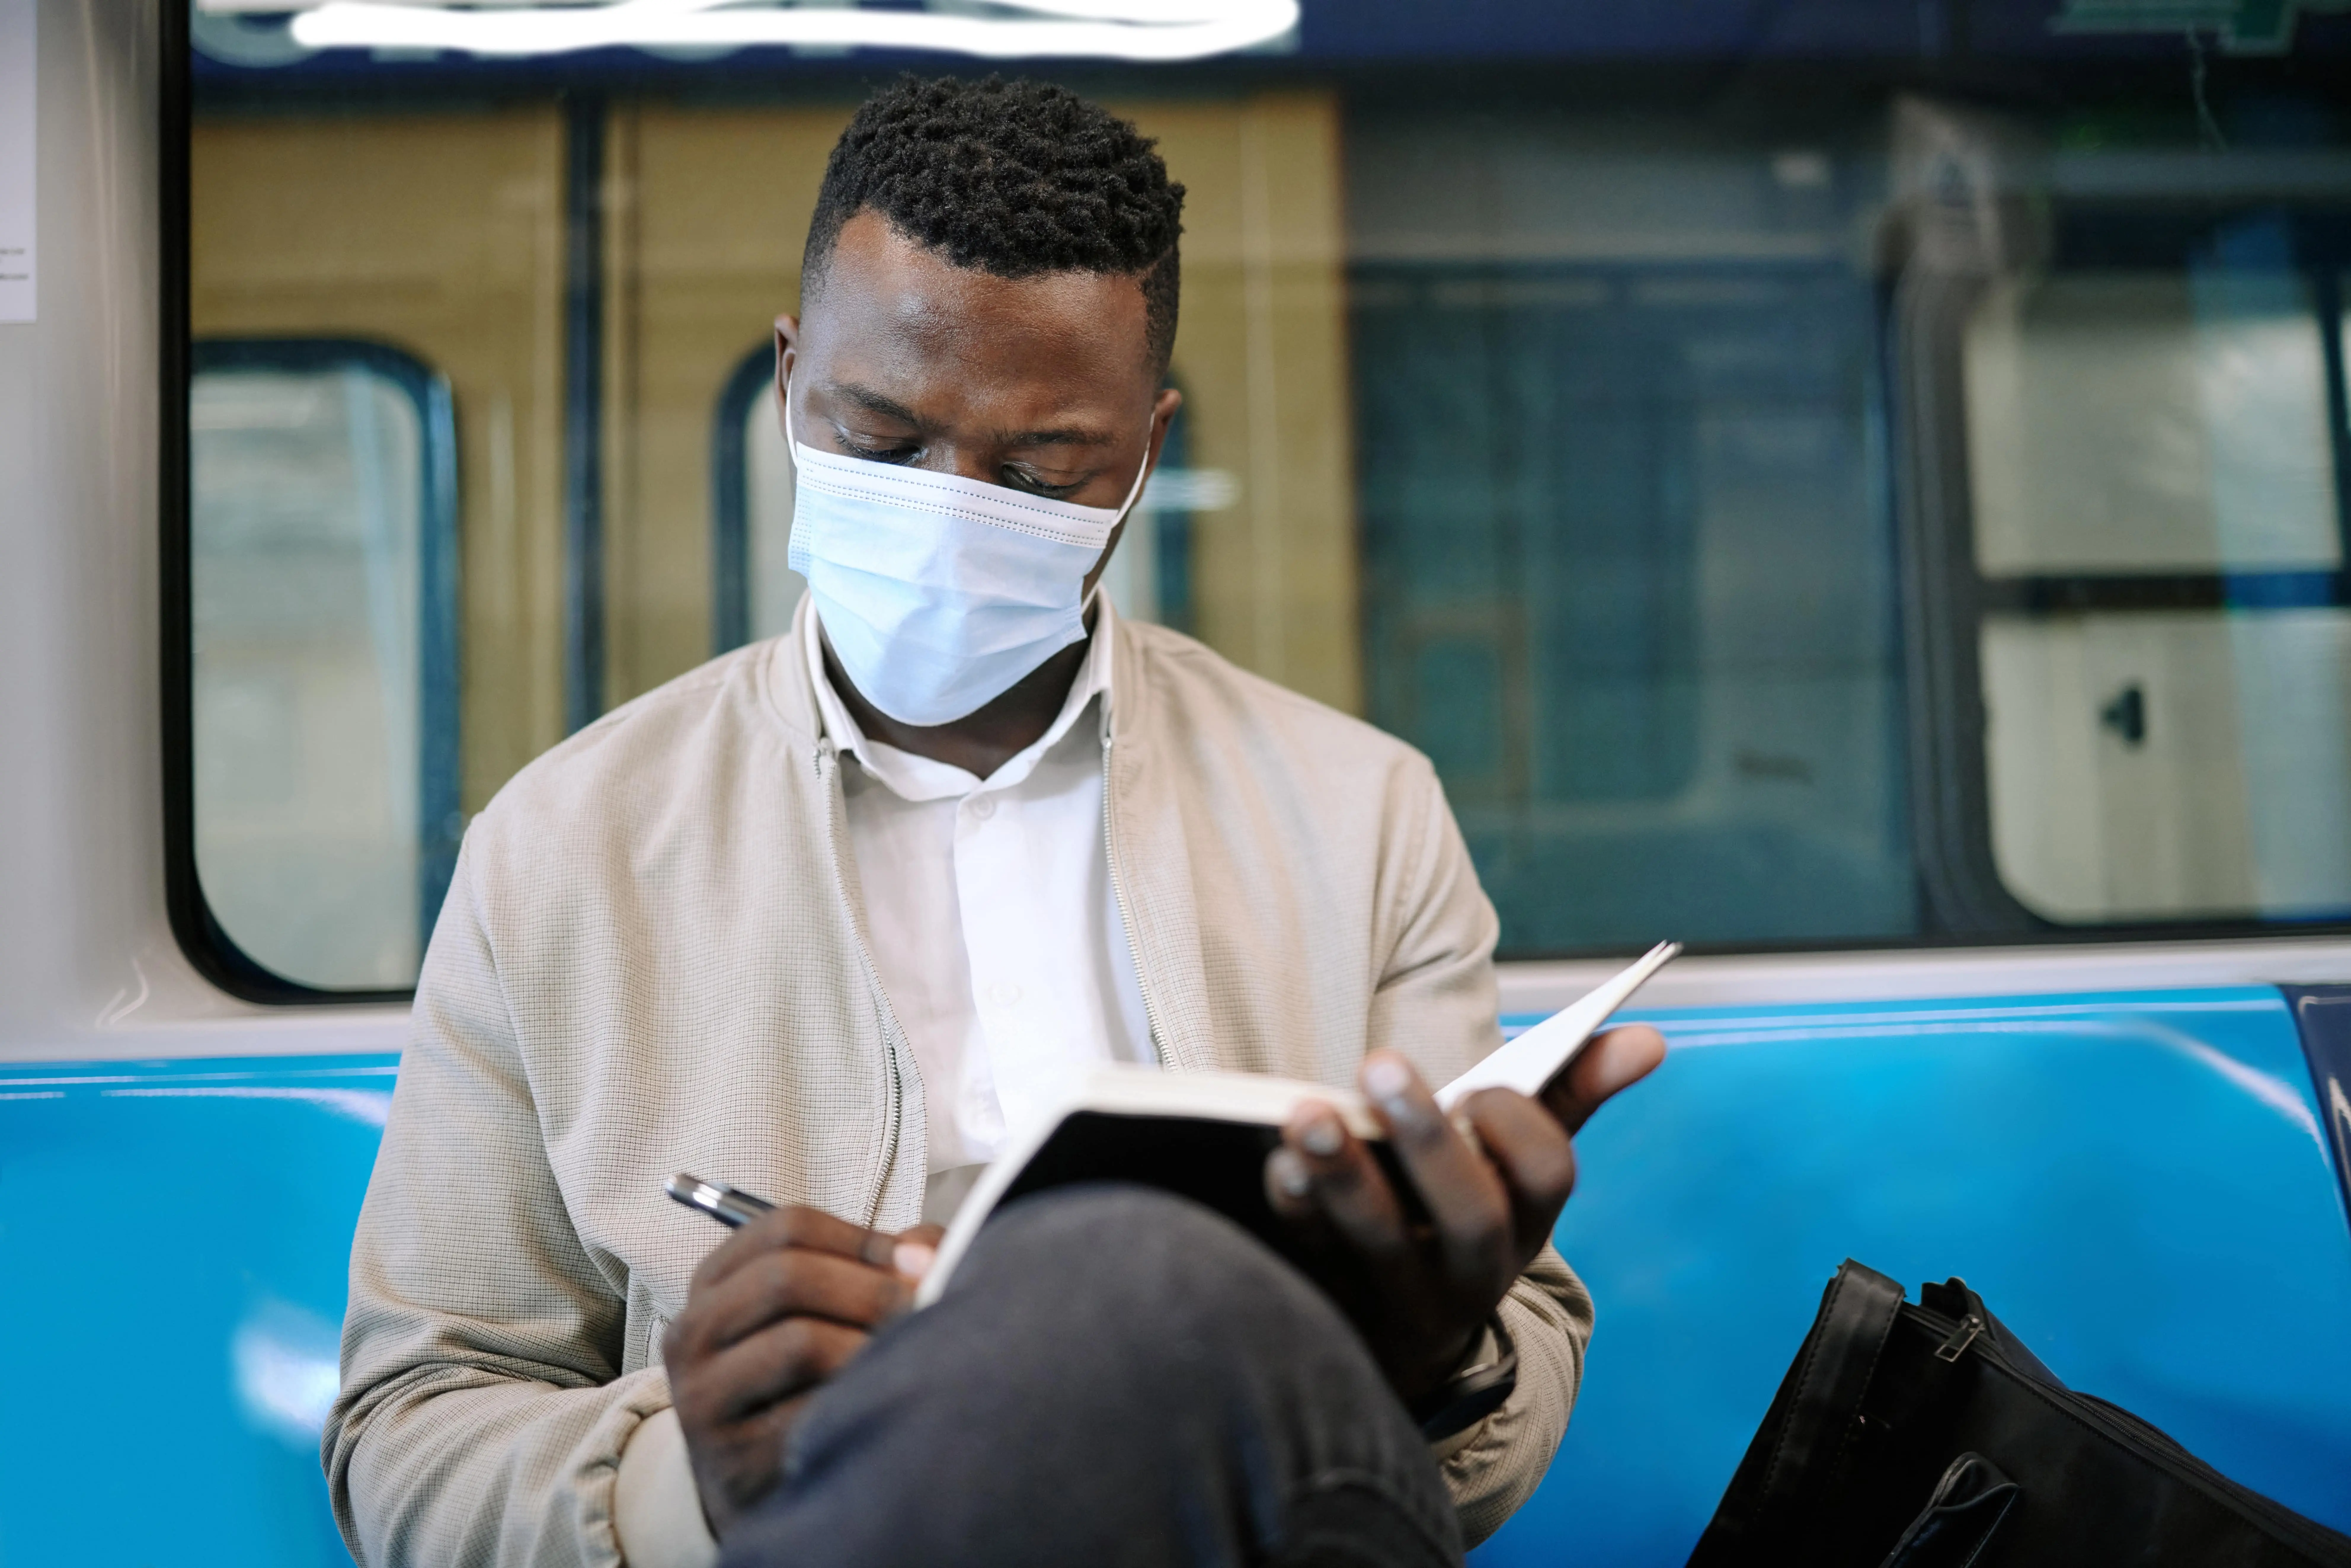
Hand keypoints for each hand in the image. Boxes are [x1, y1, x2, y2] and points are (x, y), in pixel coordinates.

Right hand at [662, 1208, 941, 1533]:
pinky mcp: (732, 1457)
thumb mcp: (823, 1310)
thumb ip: (877, 1266)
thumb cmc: (803, 1380)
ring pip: (799, 1342)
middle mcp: (692, 1332)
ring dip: (871, 1344)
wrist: (758, 1480)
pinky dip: (860, 1401)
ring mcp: (702, 1397)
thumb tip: (927, 1252)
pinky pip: (810, 1413)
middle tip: (929, 1304)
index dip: (862, 1238)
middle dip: (872, 1288)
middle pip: (787, 1277)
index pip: (786, 1228)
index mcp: (714, 1282)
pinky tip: (886, 1402)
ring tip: (912, 1354)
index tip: (916, 1261)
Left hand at [1263, 1026, 1664, 1403]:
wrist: (1406, 1334)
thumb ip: (1573, 1091)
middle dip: (1428, 1140)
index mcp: (1527, 1220)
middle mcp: (1477, 1269)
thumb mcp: (1521, 1162)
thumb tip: (1647, 1037)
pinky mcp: (1337, 1309)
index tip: (1478, 1087)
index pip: (1548, 1177)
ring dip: (1345, 1175)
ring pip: (1383, 1246)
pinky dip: (1298, 1210)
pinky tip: (1279, 1163)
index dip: (1516, 1127)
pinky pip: (1314, 1262)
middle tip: (1378, 1064)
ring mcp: (1407, 1298)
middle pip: (1470, 1215)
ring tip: (1305, 1114)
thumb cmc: (1466, 1205)